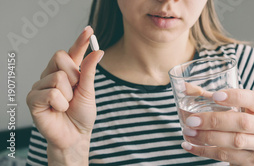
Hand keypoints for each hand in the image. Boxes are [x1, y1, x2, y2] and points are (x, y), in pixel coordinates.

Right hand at [26, 26, 102, 154]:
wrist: (75, 136)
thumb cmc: (81, 114)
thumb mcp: (89, 91)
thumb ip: (90, 71)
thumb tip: (98, 51)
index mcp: (68, 72)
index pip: (73, 52)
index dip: (80, 40)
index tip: (89, 30)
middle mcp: (52, 74)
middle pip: (60, 57)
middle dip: (74, 75)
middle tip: (74, 91)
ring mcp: (40, 85)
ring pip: (58, 77)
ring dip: (68, 95)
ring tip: (66, 105)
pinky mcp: (33, 98)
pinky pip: (51, 92)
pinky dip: (60, 104)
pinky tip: (57, 110)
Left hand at [180, 88, 253, 165]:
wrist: (253, 151)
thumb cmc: (239, 124)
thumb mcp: (233, 109)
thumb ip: (211, 98)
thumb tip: (183, 86)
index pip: (253, 99)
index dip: (235, 97)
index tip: (215, 96)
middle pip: (243, 122)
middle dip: (215, 121)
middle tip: (192, 120)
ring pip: (235, 141)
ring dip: (208, 137)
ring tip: (189, 132)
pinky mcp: (253, 161)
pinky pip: (227, 156)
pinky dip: (205, 151)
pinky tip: (190, 146)